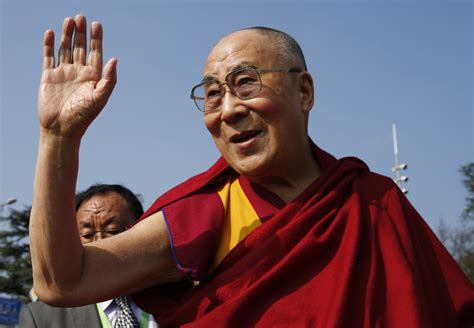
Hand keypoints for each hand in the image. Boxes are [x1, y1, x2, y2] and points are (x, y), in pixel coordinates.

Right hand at [38, 15, 116, 138]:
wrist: (62, 129)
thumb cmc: (83, 116)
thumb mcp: (100, 97)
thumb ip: (109, 79)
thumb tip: (115, 59)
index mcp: (93, 77)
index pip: (95, 53)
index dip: (96, 39)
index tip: (96, 24)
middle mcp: (79, 73)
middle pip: (80, 47)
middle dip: (81, 33)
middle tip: (81, 17)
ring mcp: (63, 74)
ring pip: (66, 49)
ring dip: (67, 35)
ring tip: (69, 20)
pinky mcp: (49, 76)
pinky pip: (49, 57)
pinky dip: (50, 45)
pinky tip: (51, 33)